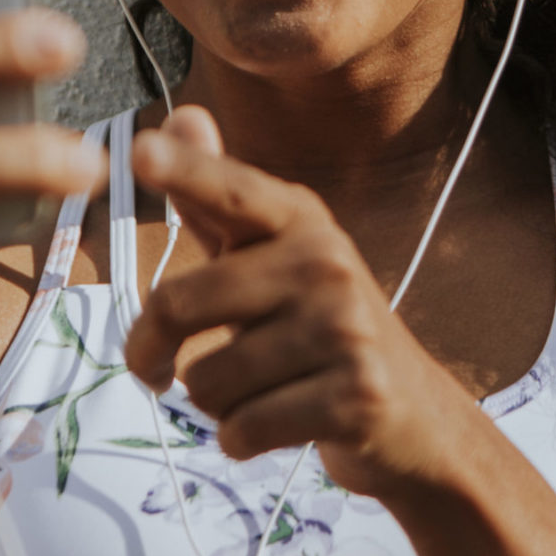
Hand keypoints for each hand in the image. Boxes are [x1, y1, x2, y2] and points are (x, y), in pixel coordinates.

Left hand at [121, 108, 487, 502]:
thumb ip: (217, 200)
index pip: (230, 191)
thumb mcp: (274, 258)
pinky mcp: (357, 397)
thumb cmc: (320, 330)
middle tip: (153, 367)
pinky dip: (240, 441)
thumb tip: (184, 114)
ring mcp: (347, 330)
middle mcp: (326, 263)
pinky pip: (242, 429)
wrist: (414, 416)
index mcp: (301, 220)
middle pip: (180, 303)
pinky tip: (278, 425)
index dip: (186, 170)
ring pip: (207, 380)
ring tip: (257, 391)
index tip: (140, 150)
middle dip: (149, 350)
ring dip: (212, 403)